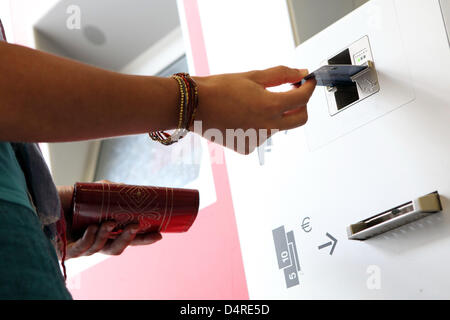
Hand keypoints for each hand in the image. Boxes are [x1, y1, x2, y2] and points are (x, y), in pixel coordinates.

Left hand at [57, 180, 161, 259]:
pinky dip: (89, 238)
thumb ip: (108, 190)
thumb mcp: (93, 193)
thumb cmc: (69, 200)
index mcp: (106, 233)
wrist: (44, 202)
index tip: (159, 235)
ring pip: (101, 248)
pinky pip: (82, 248)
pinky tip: (91, 229)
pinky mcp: (68, 249)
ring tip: (110, 223)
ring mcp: (83, 247)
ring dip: (107, 235)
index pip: (128, 239)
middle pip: (117, 248)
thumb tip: (124, 188)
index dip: (144, 239)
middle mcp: (96, 242)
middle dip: (129, 239)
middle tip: (136, 226)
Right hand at [192, 66, 315, 153]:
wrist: (193, 105)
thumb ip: (281, 75)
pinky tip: (241, 117)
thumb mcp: (253, 76)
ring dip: (274, 115)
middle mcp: (267, 127)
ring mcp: (257, 140)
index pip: (303, 98)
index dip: (308, 87)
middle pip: (300, 120)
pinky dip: (257, 126)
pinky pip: (260, 136)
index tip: (306, 81)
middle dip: (301, 106)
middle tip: (291, 93)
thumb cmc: (219, 88)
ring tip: (251, 104)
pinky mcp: (246, 147)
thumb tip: (301, 73)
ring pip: (277, 127)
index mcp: (271, 106)